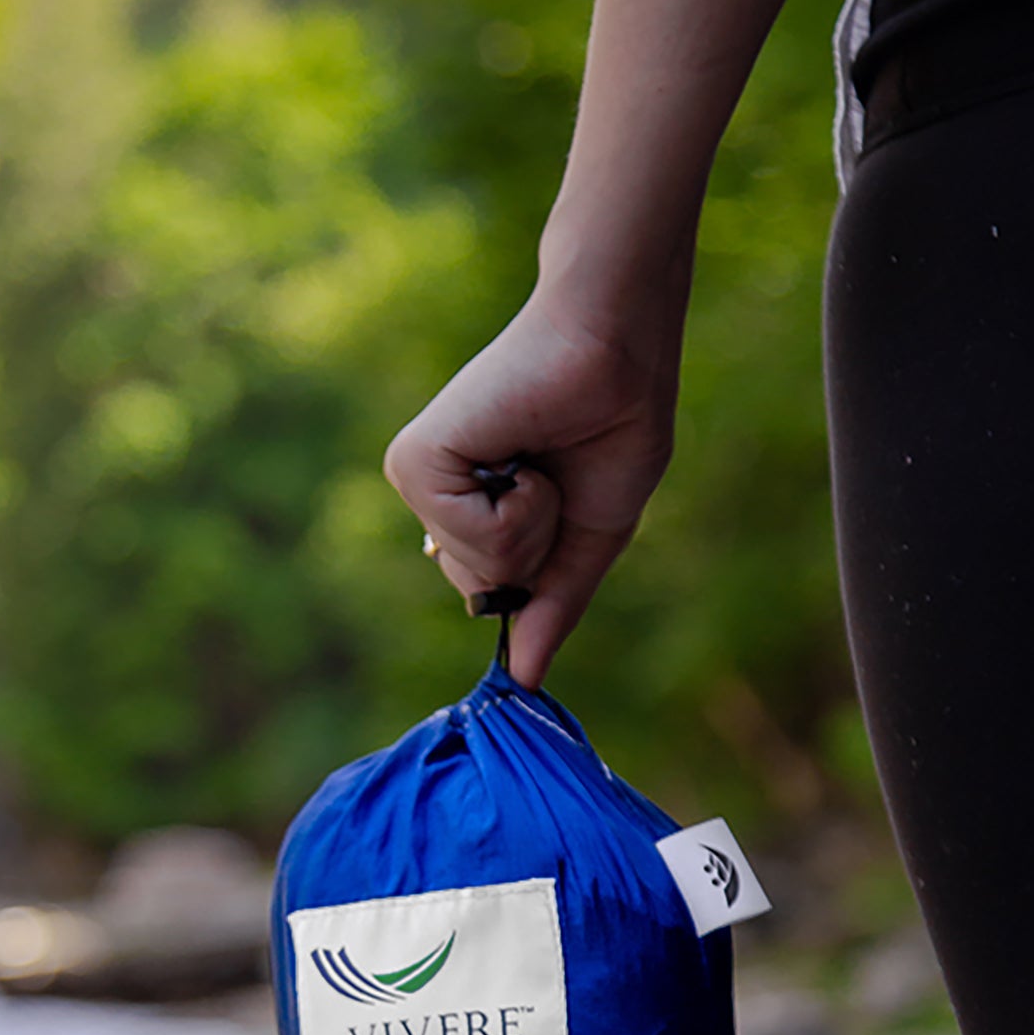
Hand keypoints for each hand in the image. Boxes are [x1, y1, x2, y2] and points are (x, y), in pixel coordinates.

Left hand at [383, 282, 683, 687]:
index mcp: (464, 513)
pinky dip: (521, 504)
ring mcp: (418, 479)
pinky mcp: (415, 462)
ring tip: (538, 455)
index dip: (543, 563)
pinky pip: (476, 537)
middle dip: (541, 544)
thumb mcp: (587, 537)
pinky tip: (520, 448)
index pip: (492, 595)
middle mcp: (431, 498)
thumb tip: (524, 680)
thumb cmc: (611, 427)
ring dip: (535, 521)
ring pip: (482, 569)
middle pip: (482, 589)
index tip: (561, 491)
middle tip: (553, 471)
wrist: (618, 354)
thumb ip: (550, 606)